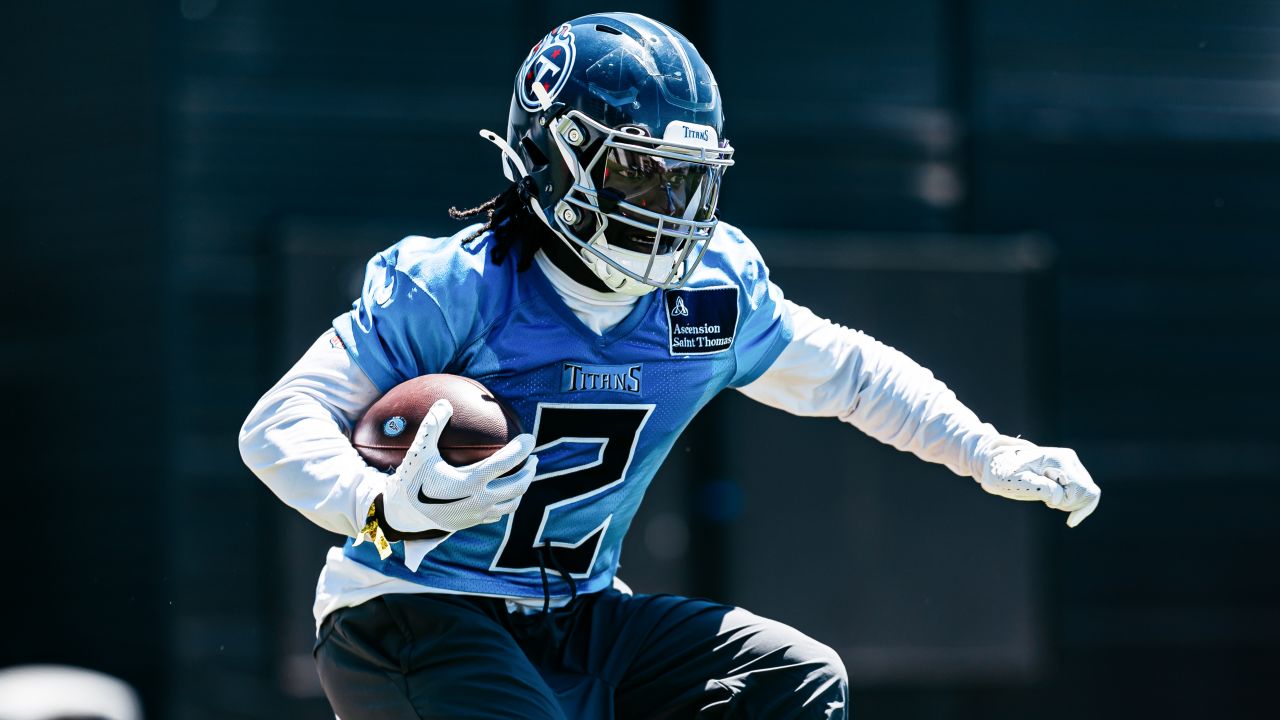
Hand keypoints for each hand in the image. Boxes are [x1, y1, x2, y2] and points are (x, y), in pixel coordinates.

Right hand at [376, 399, 536, 537]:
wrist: (400, 516)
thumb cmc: (410, 481)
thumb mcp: (420, 452)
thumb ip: (433, 425)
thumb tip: (444, 402)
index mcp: (470, 481)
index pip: (506, 463)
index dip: (522, 449)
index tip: (531, 438)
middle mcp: (479, 500)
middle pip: (518, 485)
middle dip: (530, 470)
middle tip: (534, 458)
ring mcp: (477, 514)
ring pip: (512, 504)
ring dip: (522, 488)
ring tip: (525, 475)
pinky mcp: (472, 523)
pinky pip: (498, 514)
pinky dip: (507, 502)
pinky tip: (505, 494)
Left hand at [978, 439, 1100, 526]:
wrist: (997, 461)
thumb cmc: (1005, 473)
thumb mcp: (1017, 482)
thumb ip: (1039, 488)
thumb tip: (1059, 497)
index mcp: (1059, 461)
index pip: (1083, 489)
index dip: (1071, 504)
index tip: (1049, 505)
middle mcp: (1069, 458)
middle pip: (1088, 492)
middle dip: (1070, 504)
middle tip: (1047, 502)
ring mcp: (1070, 463)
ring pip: (1086, 492)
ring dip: (1069, 502)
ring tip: (1047, 498)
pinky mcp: (1068, 469)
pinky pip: (1081, 491)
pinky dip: (1069, 499)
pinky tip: (1053, 499)